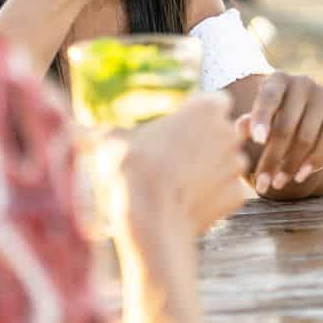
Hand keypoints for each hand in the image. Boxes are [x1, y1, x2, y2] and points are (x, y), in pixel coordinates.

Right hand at [105, 91, 248, 236]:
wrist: (149, 220)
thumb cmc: (131, 171)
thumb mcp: (113, 142)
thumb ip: (112, 132)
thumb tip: (83, 131)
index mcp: (206, 108)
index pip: (215, 102)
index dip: (200, 115)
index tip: (182, 127)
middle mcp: (229, 132)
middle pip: (225, 132)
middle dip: (209, 142)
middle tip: (180, 157)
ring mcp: (237, 164)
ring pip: (229, 162)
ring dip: (213, 170)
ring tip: (182, 183)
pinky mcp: (239, 194)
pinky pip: (229, 191)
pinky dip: (215, 197)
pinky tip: (191, 203)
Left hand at [243, 73, 322, 195]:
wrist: (304, 112)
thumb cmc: (272, 116)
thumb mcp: (258, 118)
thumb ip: (249, 123)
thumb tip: (242, 128)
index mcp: (277, 80)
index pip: (268, 98)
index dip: (262, 119)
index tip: (257, 142)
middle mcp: (302, 82)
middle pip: (286, 125)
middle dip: (272, 157)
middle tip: (261, 183)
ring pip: (306, 137)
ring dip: (291, 165)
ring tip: (278, 183)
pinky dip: (314, 161)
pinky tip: (300, 176)